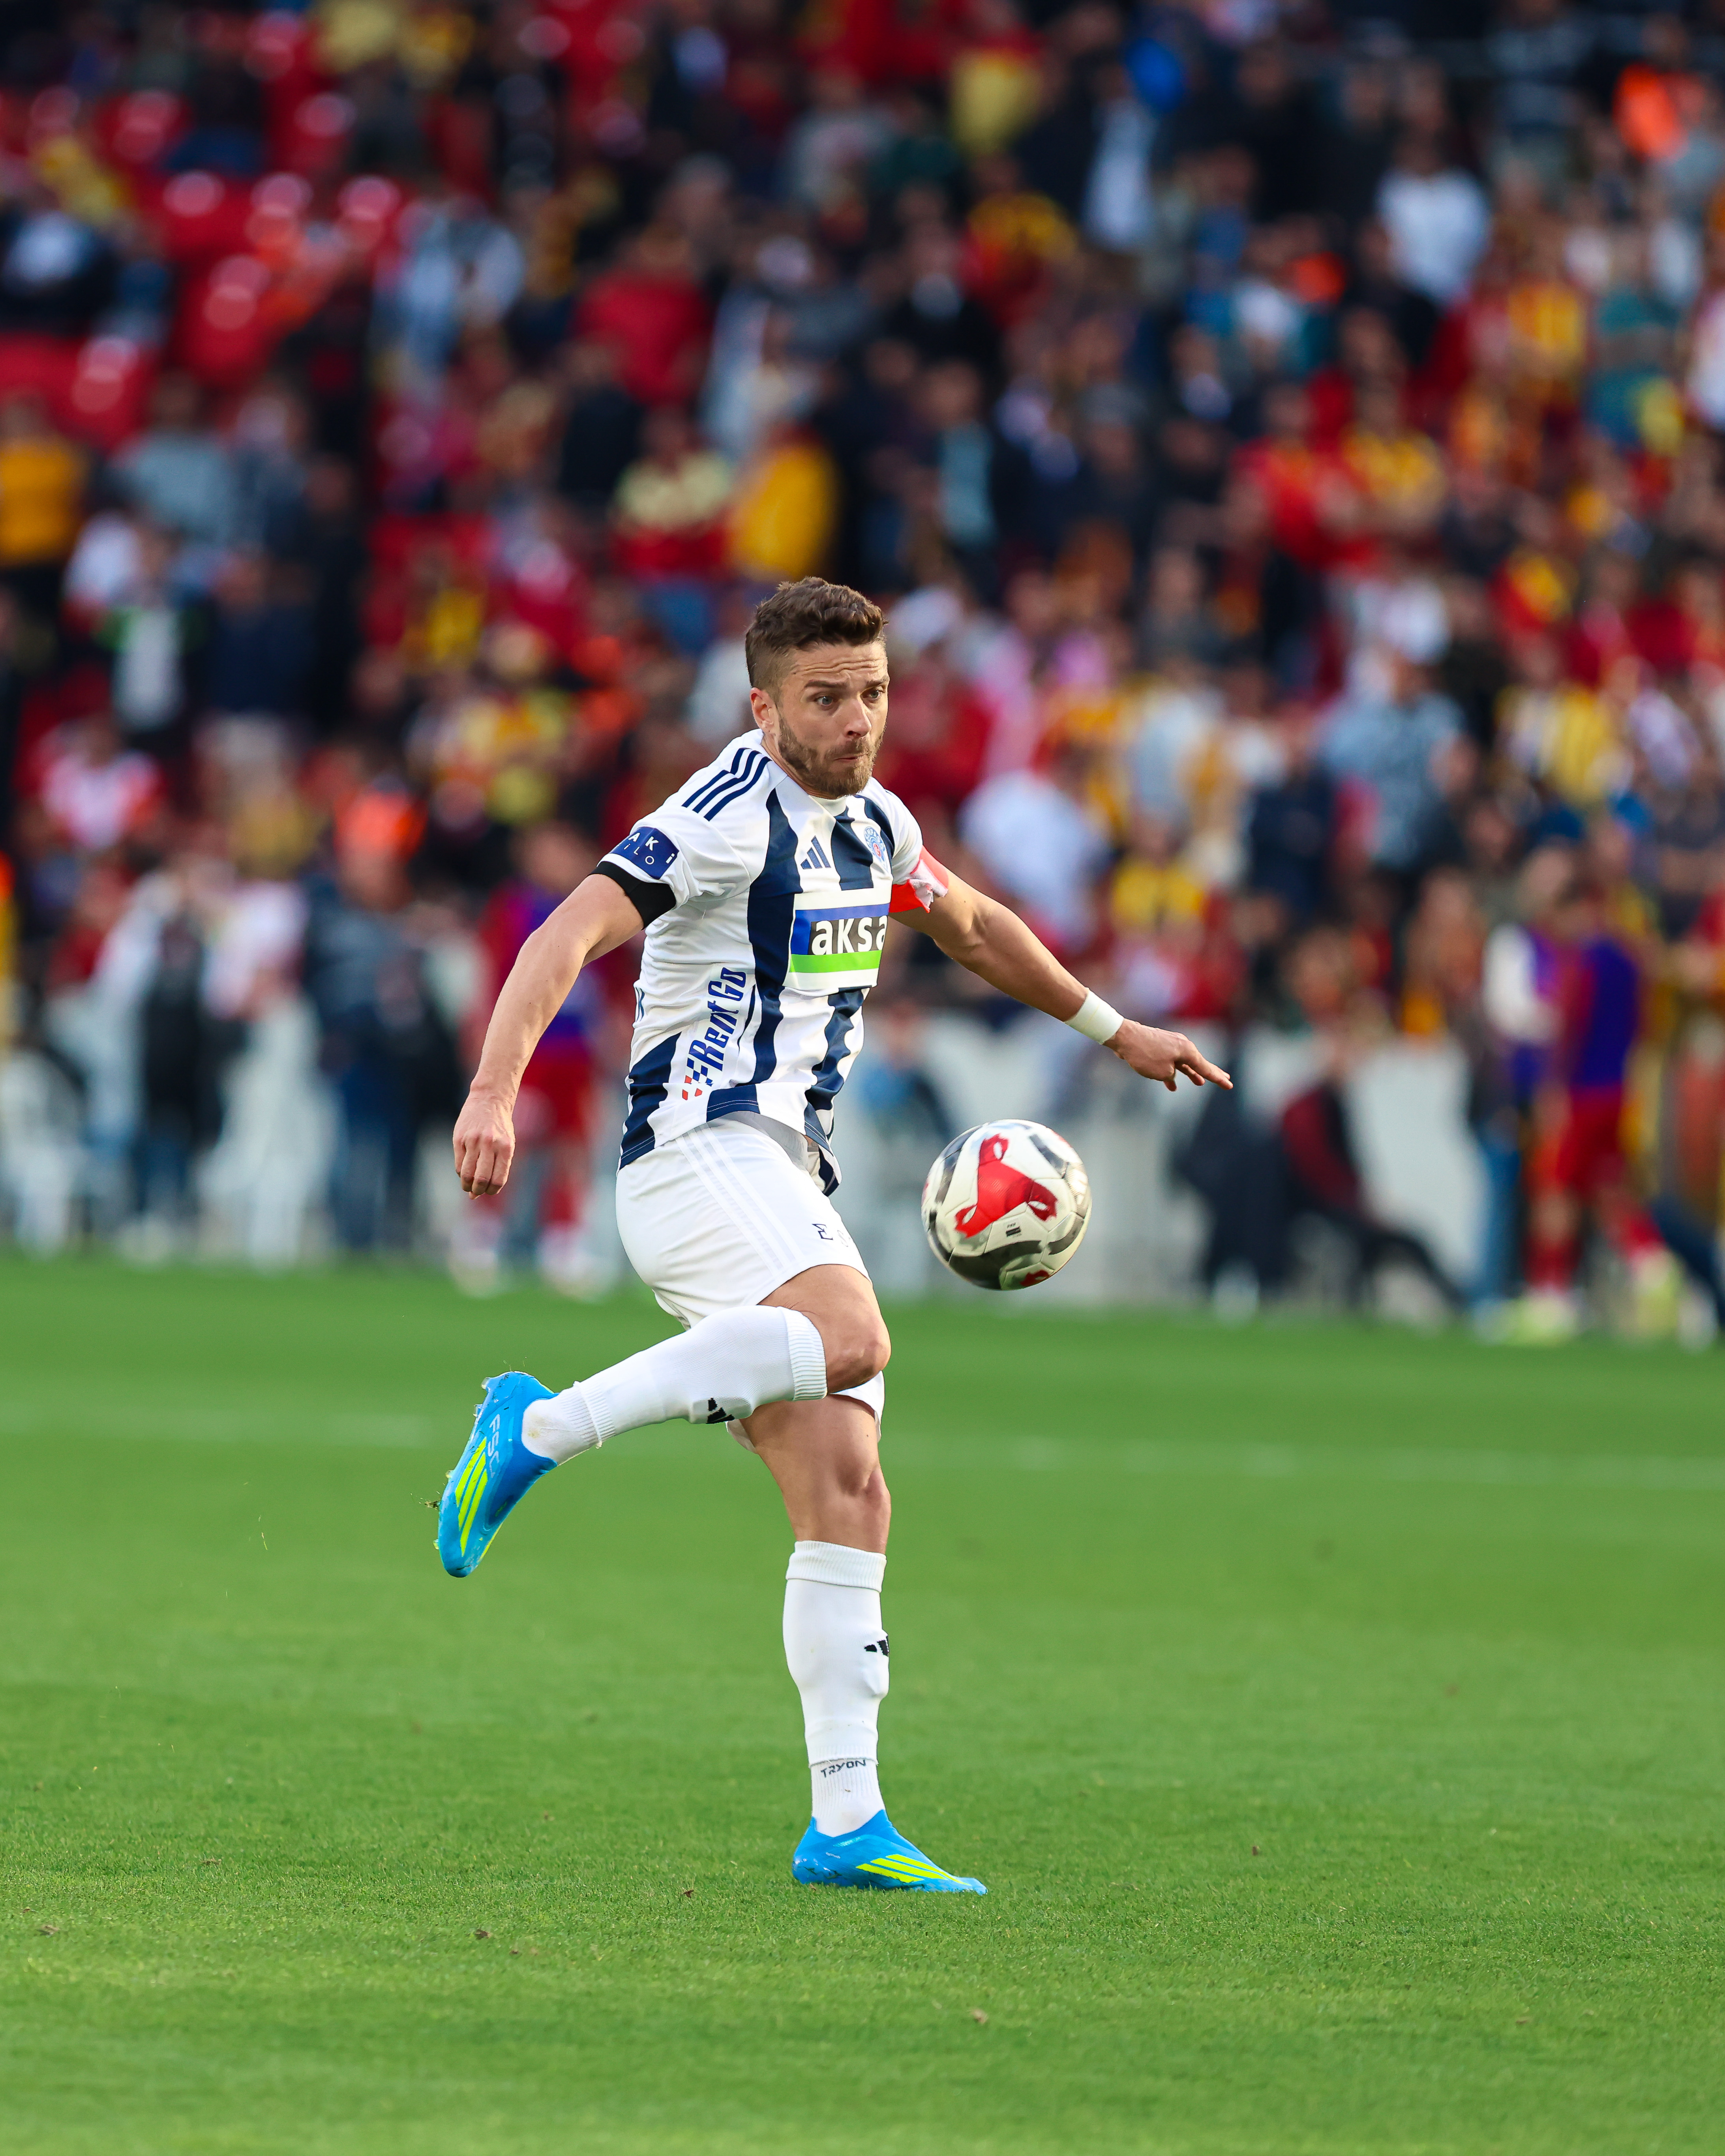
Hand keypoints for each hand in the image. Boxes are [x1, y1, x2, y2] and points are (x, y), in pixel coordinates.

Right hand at [453, 1089, 515, 1195]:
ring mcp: (472, 1141)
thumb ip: (498, 1167)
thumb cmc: (500, 1127)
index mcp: (505, 1148)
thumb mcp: (507, 1144)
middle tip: (476, 1192)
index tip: (489, 1191)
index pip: (498, 1180)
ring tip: (468, 1186)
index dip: (492, 1191)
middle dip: (478, 1191)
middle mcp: (489, 1144)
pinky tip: (465, 1171)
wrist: (489, 1100)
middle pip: (481, 1179)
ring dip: (466, 1185)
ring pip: (466, 1174)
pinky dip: (461, 1172)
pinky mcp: (458, 1138)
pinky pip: (459, 1164)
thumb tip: (481, 1192)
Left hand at [1108, 1019, 1232, 1092]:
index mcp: (1188, 1051)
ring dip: (1190, 1074)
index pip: (1206, 1068)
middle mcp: (1182, 1046)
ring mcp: (1171, 1045)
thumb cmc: (1145, 1055)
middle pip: (1199, 1063)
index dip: (1218, 1079)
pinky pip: (1171, 1062)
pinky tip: (1171, 1086)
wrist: (1125, 1038)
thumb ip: (1172, 1075)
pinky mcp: (1159, 1047)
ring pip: (1184, 1063)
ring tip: (1200, 1083)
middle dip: (1210, 1073)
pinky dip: (1173, 1073)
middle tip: (1225, 1078)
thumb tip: (1171, 1073)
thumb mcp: (1162, 1072)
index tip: (1230, 1085)